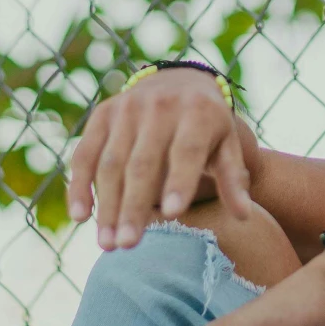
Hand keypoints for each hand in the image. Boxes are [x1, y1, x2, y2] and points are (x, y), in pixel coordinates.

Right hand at [67, 69, 256, 250]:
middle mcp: (159, 106)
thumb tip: (245, 216)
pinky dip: (79, 185)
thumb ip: (233, 178)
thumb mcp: (228, 144)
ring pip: (111, 163)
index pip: (186, 150)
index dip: (179, 181)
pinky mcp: (102, 114)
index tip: (172, 214)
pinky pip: (85, 153)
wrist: (180, 80)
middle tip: (128, 245)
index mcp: (197, 112)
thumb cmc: (209, 125)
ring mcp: (126, 108)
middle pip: (143, 163)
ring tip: (107, 245)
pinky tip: (80, 217)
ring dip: (107, 205)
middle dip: (134, 206)